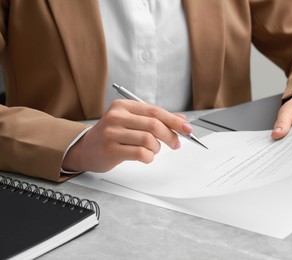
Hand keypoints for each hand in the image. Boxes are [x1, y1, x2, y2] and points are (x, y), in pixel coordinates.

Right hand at [62, 100, 192, 171]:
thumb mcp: (132, 121)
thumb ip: (154, 119)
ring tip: (153, 150)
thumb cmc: (112, 134)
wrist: (86, 149)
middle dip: (170, 136)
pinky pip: (141, 154)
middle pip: (154, 125)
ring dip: (157, 148)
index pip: (155, 111)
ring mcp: (112, 133)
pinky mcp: (111, 150)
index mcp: (123, 106)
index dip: (174, 120)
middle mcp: (116, 116)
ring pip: (149, 140)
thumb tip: (181, 121)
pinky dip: (149, 157)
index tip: (187, 128)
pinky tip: (146, 157)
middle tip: (176, 143)